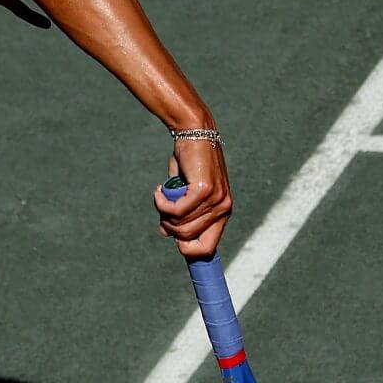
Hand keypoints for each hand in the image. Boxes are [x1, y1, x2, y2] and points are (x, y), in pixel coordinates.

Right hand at [152, 135, 231, 258]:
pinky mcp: (204, 190)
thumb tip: (165, 232)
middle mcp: (223, 209)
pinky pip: (176, 210)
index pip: (207, 248)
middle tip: (162, 208)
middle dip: (169, 227)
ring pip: (180, 224)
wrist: (194, 133)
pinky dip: (162, 203)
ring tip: (160, 195)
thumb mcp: (183, 192)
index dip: (187, 250)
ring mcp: (215, 200)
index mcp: (222, 212)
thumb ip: (179, 213)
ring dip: (163, 213)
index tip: (172, 237)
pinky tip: (159, 190)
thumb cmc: (188, 162)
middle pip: (188, 238)